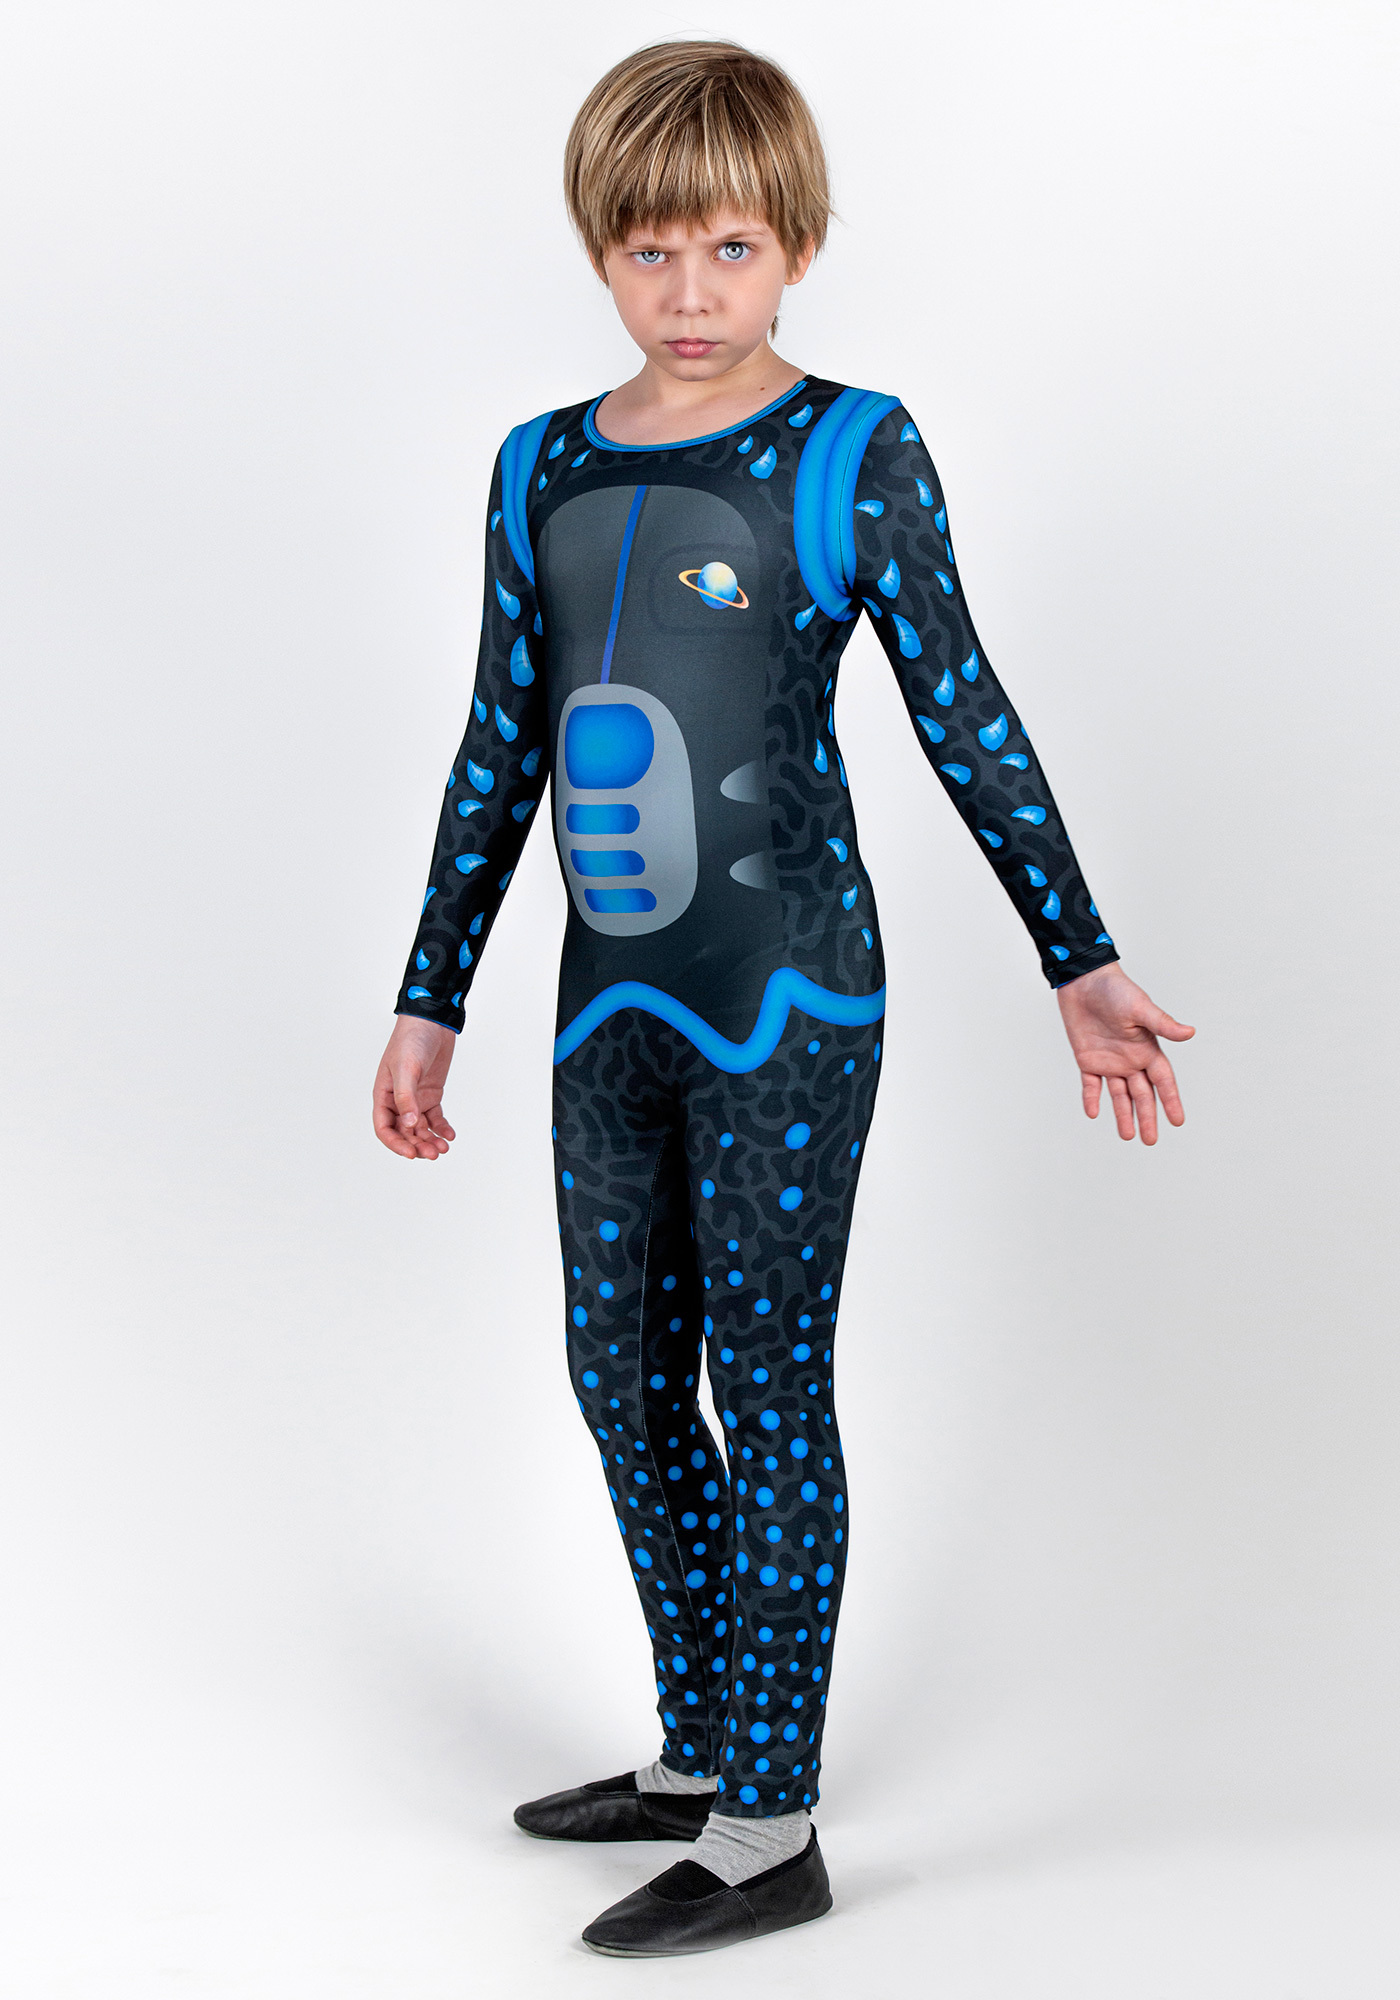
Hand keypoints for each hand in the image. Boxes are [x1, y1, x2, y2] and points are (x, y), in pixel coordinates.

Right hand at [372, 1015, 458, 1159]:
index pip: (384, 1128)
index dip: (396, 1144)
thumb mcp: (406, 1068)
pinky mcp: (431, 1094)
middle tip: (434, 1153)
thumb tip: (409, 1124)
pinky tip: (450, 1135)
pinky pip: (435, 1118)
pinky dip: (441, 1128)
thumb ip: (406, 1097)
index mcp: (383, 1095)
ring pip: (420, 1128)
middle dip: (417, 1145)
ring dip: (430, 1139)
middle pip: (404, 1132)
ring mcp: (415, 1098)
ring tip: (443, 1148)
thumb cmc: (411, 1040)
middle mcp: (397, 1100)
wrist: (432, 1022)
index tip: (411, 1154)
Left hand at [1056, 963, 1193, 1144]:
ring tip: (1128, 1136)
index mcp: (1147, 1049)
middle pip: (1142, 1094)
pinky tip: (1093, 1113)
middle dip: (1147, 1117)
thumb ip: (1163, 1024)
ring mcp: (1109, 1061)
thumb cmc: (1116, 990)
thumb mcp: (1141, 1008)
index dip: (1171, 1100)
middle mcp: (1131, 1059)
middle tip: (1150, 1140)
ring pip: (1119, 1095)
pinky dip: (1092, 1098)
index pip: (1163, 1081)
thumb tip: (1190, 1033)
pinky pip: (1090, 1085)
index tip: (1178, 1121)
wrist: (1083, 981)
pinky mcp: (1087, 1059)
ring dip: (1123, 1114)